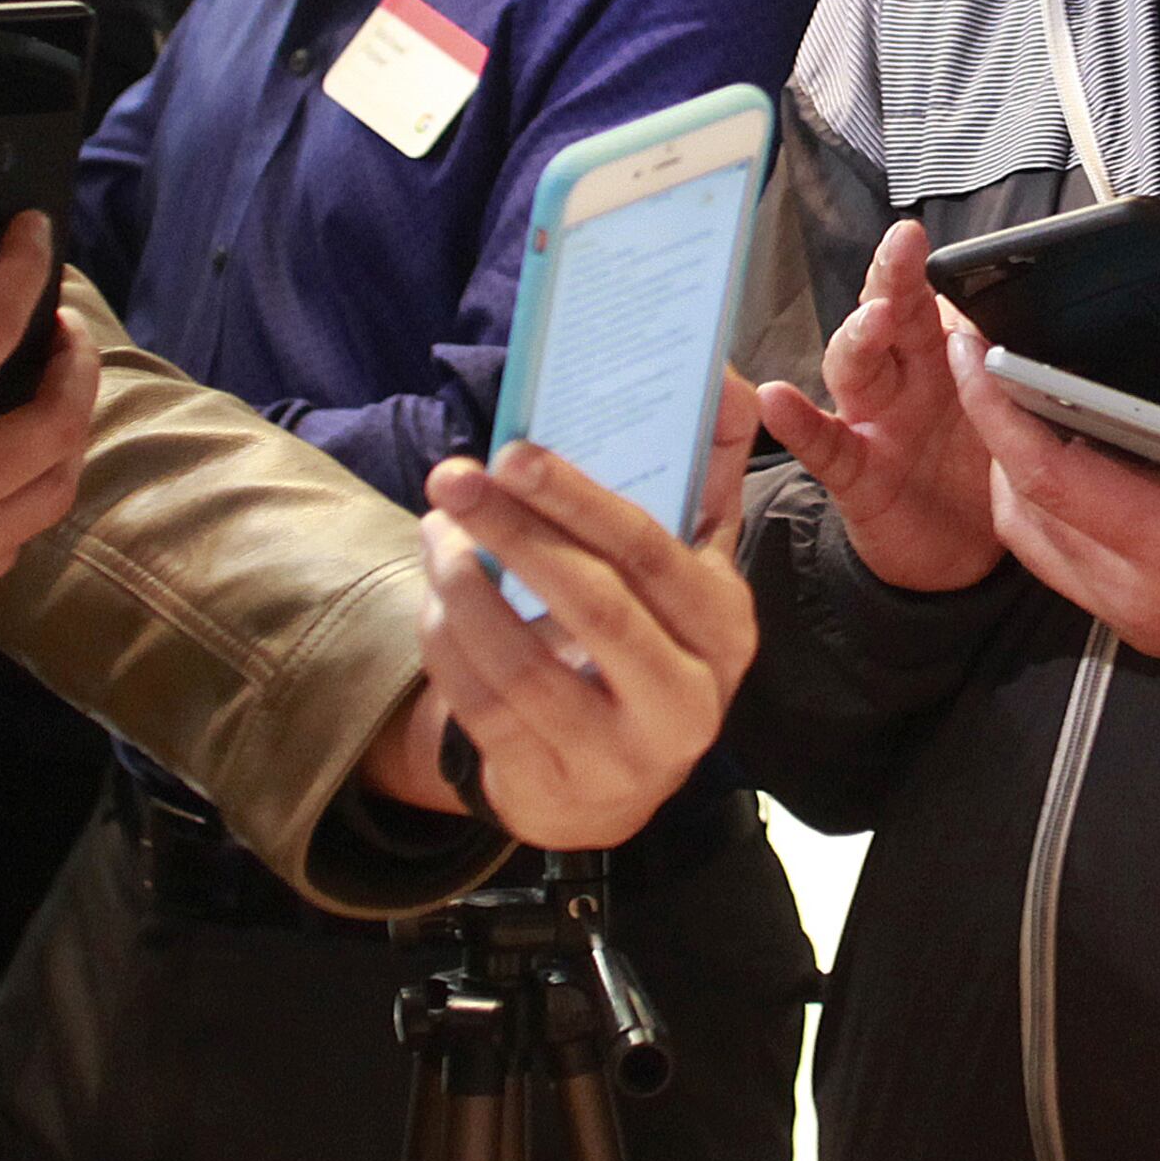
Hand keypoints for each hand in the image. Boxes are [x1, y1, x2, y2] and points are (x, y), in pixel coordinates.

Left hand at [366, 371, 760, 848]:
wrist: (614, 778)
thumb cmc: (653, 635)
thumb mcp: (693, 560)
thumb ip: (711, 469)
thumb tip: (722, 373)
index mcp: (725, 625)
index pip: (652, 553)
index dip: (579, 499)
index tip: (513, 451)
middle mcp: (688, 699)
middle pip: (595, 607)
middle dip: (514, 532)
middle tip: (454, 478)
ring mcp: (622, 756)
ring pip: (525, 664)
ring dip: (463, 587)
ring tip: (435, 530)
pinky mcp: (555, 787)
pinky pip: (485, 706)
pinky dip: (448, 642)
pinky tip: (434, 595)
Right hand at [754, 220, 1002, 590]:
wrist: (959, 551)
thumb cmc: (977, 466)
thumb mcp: (1002, 411)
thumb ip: (1003, 366)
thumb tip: (1032, 313)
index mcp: (938, 356)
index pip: (925, 298)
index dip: (917, 267)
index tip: (915, 235)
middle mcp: (900, 379)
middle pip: (889, 318)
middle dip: (892, 278)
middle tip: (901, 247)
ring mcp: (872, 422)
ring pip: (854, 369)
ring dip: (860, 339)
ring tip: (872, 320)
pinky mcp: (854, 474)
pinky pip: (823, 445)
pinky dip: (797, 424)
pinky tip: (777, 401)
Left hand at [957, 225, 1159, 705]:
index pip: (1048, 472)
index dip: (996, 406)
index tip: (970, 344)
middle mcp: (1135, 590)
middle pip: (1021, 507)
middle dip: (992, 430)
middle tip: (985, 355)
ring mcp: (1132, 615)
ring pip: (1034, 541)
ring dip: (1017, 472)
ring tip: (1023, 396)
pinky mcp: (1141, 623)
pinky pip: (1066, 561)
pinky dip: (1053, 505)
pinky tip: (1076, 451)